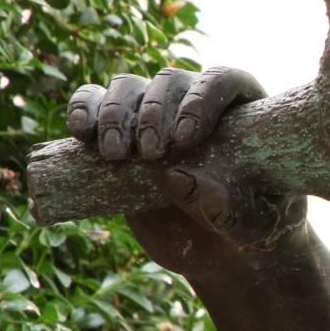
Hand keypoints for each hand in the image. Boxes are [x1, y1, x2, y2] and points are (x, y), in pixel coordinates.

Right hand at [64, 67, 308, 281]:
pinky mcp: (119, 129)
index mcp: (243, 112)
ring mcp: (154, 113)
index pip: (223, 81)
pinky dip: (83, 108)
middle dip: (154, 113)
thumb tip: (176, 177)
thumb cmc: (247, 231)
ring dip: (116, 114)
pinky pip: (93, 100)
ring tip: (115, 155)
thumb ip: (225, 208)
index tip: (185, 138)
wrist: (216, 249)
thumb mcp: (248, 228)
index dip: (202, 99)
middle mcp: (196, 102)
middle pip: (170, 81)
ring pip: (128, 86)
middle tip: (150, 153)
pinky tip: (82, 132)